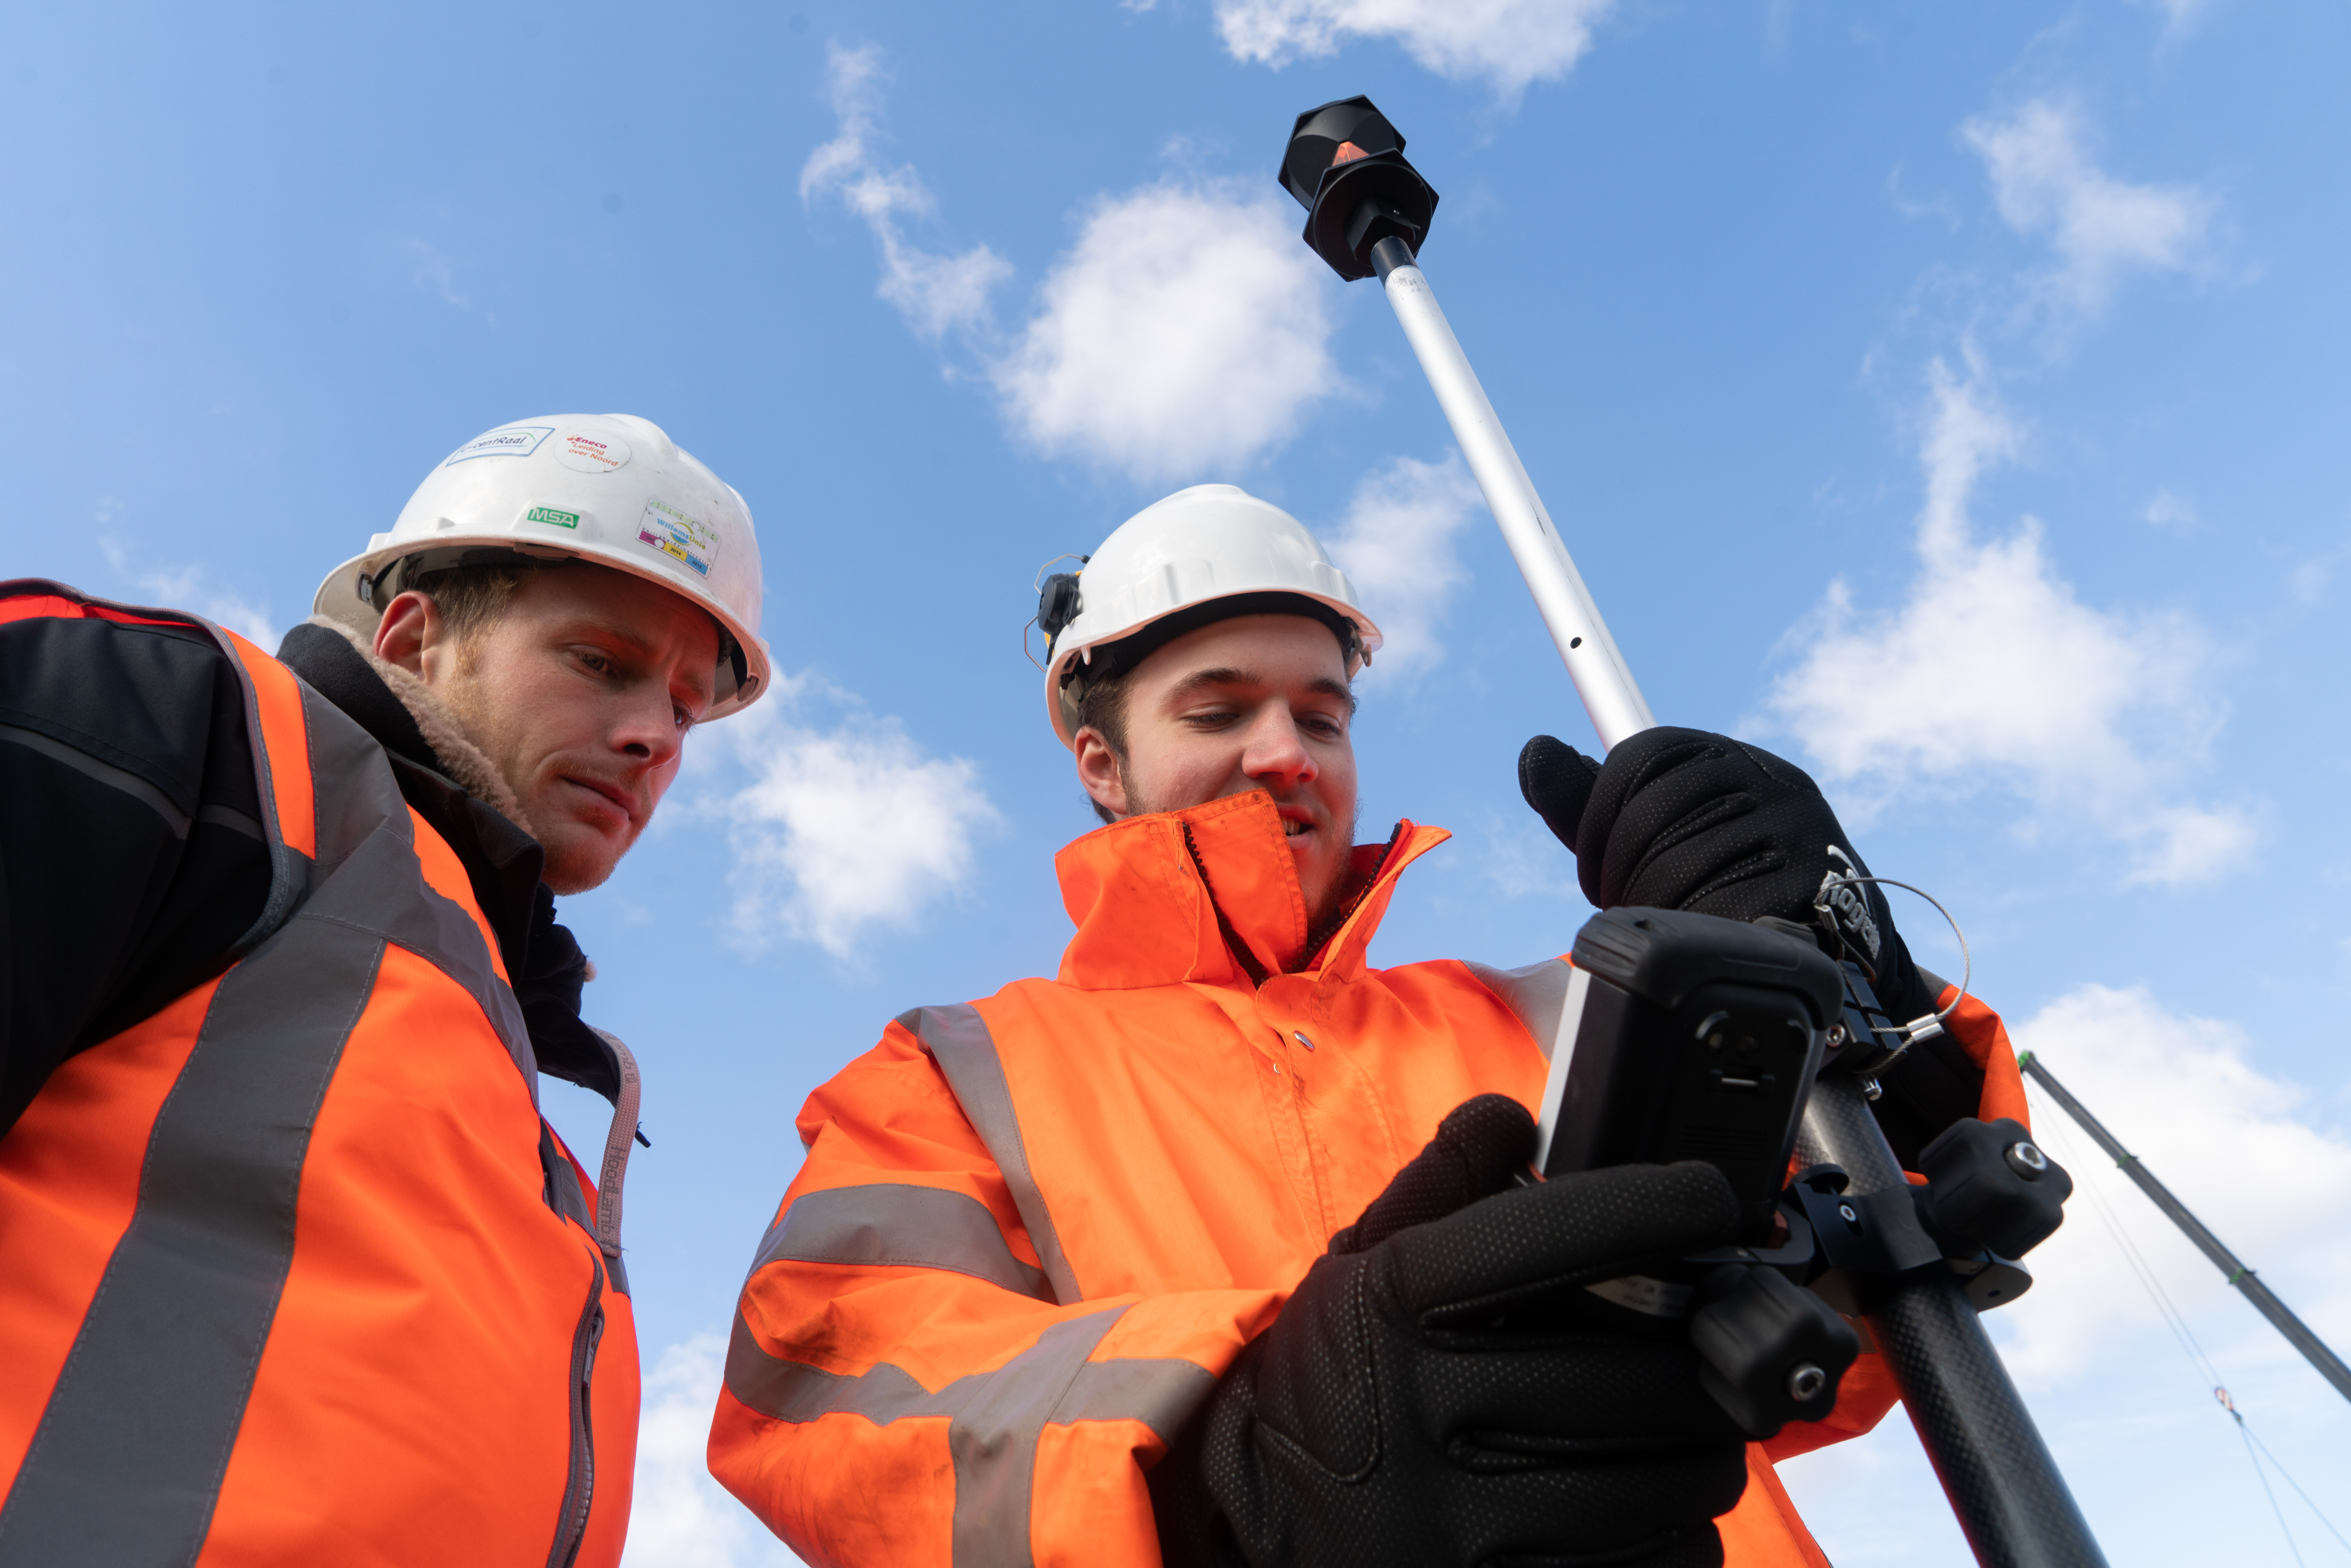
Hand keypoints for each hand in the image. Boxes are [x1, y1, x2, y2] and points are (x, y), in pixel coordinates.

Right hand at [1153, 1096, 1749, 1567]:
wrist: (1256, 1523)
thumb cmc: (1334, 1385)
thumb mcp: (1355, 1268)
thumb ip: (1436, 1186)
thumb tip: (1513, 1119)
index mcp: (1395, 1310)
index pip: (1554, 1237)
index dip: (1653, 1206)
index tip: (1706, 1202)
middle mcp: (1431, 1411)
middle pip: (1642, 1377)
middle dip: (1700, 1362)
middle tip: (1703, 1350)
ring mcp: (1469, 1521)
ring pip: (1667, 1481)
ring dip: (1698, 1453)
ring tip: (1677, 1434)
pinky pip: (1657, 1564)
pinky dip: (1679, 1537)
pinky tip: (1651, 1508)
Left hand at [1518, 727, 1937, 1029]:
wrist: (1832, 944)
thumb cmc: (1724, 881)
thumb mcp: (1656, 831)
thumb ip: (1591, 800)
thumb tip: (1535, 753)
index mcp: (1733, 758)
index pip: (1638, 755)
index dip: (1597, 814)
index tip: (1595, 860)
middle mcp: (1771, 781)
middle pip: (1650, 810)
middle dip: (1614, 864)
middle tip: (1616, 898)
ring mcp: (1797, 830)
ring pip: (1678, 860)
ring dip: (1646, 900)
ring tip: (1653, 918)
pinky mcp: (1811, 884)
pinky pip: (1719, 904)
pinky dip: (1688, 924)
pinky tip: (1689, 931)